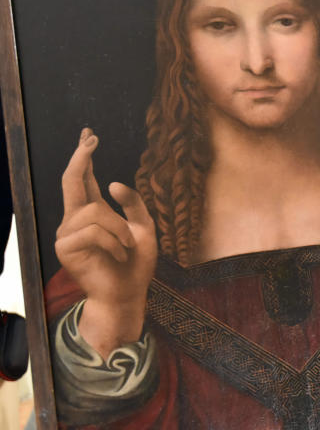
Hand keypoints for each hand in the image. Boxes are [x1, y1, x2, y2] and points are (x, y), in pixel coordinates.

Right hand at [54, 128, 156, 359]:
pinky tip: (119, 255)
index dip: (85, 157)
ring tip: (127, 247)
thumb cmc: (136, 264)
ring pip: (95, 212)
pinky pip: (94, 231)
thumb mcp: (144, 228)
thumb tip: (113, 182)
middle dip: (82, 158)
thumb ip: (132, 204)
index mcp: (94, 213)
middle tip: (91, 139)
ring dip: (120, 229)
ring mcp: (68, 234)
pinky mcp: (66, 248)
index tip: (89, 135)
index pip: (85, 180)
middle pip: (72, 181)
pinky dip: (114, 242)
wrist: (129, 293)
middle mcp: (77, 220)